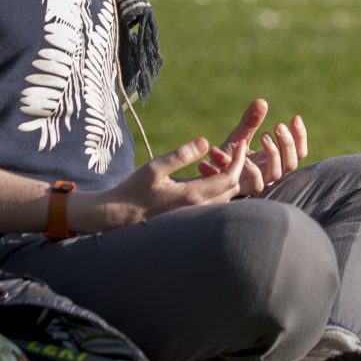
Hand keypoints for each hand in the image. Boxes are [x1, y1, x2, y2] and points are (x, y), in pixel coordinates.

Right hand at [75, 135, 245, 231]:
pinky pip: (214, 205)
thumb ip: (181, 155)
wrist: (117, 216)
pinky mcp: (189, 219)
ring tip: (225, 160)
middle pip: (233, 190)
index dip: (240, 161)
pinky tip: (210, 175)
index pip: (230, 179)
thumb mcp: (155, 167)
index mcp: (192, 196)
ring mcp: (194, 217)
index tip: (242, 145)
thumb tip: (205, 141)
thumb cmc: (133, 190)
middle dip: (239, 169)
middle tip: (238, 150)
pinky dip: (220, 189)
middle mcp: (198, 210)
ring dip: (230, 180)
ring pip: (225, 199)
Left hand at [198, 98, 307, 193]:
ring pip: (277, 173)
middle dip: (288, 143)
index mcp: (273, 160)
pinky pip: (257, 185)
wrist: (205, 174)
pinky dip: (254, 171)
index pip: (297, 152)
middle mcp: (269, 172)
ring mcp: (258, 181)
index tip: (295, 117)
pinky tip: (247, 158)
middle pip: (292, 163)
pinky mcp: (244, 189)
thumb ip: (250, 122)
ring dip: (273, 153)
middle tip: (277, 125)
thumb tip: (262, 102)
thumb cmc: (226, 157)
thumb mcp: (239, 136)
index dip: (300, 137)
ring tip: (263, 135)